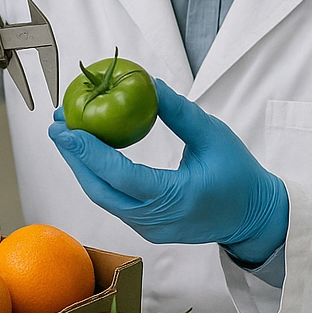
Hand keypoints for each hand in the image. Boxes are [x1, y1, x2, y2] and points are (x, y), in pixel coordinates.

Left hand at [48, 79, 287, 264]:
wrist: (254, 217)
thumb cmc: (239, 175)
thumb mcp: (213, 136)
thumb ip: (179, 112)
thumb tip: (148, 83)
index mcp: (175, 198)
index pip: (121, 176)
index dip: (89, 152)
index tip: (65, 128)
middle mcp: (156, 220)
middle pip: (101, 190)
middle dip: (74, 157)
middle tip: (57, 125)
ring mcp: (150, 229)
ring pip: (104, 198)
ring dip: (82, 167)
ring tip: (67, 136)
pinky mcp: (148, 228)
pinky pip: (114, 201)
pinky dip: (98, 177)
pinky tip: (89, 154)